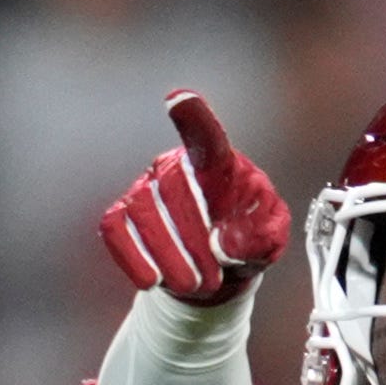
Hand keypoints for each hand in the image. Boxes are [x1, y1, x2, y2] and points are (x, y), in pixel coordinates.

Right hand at [99, 91, 291, 307]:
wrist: (219, 270)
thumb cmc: (247, 241)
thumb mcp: (271, 239)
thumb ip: (260, 236)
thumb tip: (225, 244)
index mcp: (218, 163)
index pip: (205, 136)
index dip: (192, 117)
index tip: (179, 100)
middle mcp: (176, 165)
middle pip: (174, 190)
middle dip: (194, 241)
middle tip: (212, 278)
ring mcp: (145, 188)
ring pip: (144, 213)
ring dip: (170, 257)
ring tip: (193, 284)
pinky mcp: (122, 214)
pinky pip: (115, 229)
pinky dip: (132, 258)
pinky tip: (152, 280)